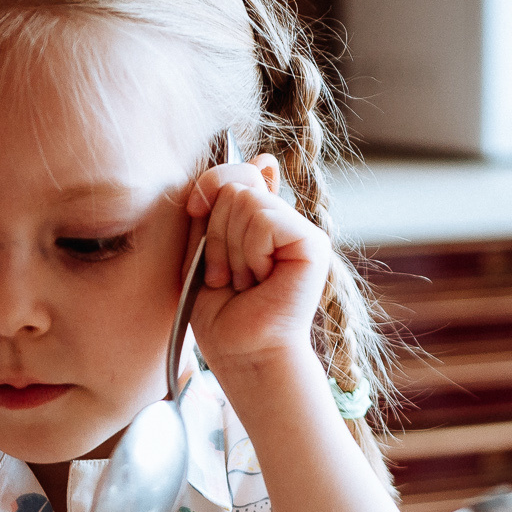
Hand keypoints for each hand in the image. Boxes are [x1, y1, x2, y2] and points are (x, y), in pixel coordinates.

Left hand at [183, 155, 329, 378]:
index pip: (234, 171)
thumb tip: (263, 159)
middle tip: (228, 276)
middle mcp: (282, 219)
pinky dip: (250, 253)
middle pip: (234, 184)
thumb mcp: (204, 247)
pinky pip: (265, 219)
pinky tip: (261, 281)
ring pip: (246, 201)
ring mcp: (300, 230)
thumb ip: (221, 203)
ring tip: (244, 283)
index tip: (198, 225)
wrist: (241, 352)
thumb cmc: (221, 312)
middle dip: (216, 235)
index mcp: (259, 218)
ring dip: (231, 250)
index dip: (208, 192)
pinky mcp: (313, 244)